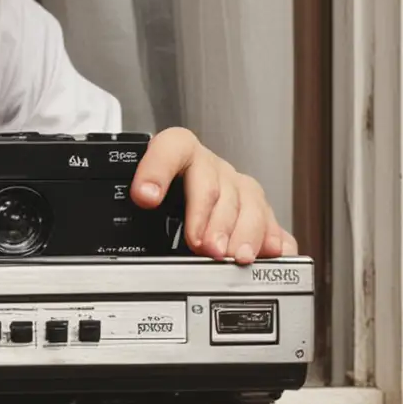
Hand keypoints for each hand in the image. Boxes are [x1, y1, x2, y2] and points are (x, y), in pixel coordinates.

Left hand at [128, 127, 295, 263]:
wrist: (174, 193)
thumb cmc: (158, 193)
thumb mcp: (143, 195)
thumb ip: (138, 199)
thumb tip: (129, 208)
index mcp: (179, 152)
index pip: (171, 147)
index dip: (158, 170)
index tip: (145, 197)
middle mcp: (210, 166)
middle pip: (215, 185)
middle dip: (210, 218)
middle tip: (203, 245)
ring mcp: (236, 185)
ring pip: (248, 201)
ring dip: (243, 231)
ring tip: (235, 256)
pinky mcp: (255, 208)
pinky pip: (270, 220)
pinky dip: (273, 238)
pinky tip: (272, 253)